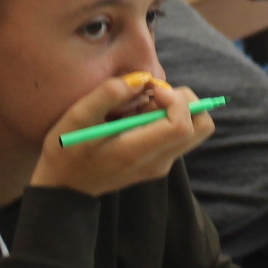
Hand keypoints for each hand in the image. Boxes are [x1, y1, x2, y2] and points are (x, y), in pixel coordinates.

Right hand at [30, 76, 214, 198]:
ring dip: (176, 108)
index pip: (184, 125)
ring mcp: (161, 164)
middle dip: (185, 101)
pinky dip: (168, 118)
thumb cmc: (66, 151)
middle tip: (153, 94)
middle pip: (202, 126)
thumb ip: (108, 94)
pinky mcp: (159, 162)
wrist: (65, 188)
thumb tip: (142, 79)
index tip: (150, 89)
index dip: (175, 99)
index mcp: (138, 152)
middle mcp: (158, 162)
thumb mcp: (77, 118)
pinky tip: (138, 117)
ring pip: (194, 130)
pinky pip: (179, 134)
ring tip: (142, 105)